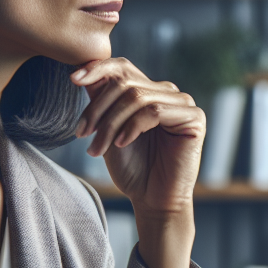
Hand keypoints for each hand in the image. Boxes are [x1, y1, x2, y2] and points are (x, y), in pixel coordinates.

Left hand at [71, 58, 203, 215]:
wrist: (152, 200)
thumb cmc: (132, 168)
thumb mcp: (108, 129)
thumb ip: (101, 100)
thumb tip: (80, 69)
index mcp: (149, 91)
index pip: (123, 67)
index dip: (98, 68)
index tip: (73, 80)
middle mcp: (167, 93)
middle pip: (126, 82)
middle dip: (98, 108)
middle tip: (82, 133)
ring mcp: (183, 104)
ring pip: (137, 97)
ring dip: (110, 123)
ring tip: (98, 148)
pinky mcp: (194, 118)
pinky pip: (154, 111)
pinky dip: (132, 127)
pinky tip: (122, 144)